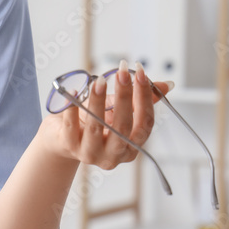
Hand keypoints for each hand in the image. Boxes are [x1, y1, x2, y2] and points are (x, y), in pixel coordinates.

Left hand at [40, 61, 171, 169]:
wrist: (61, 138)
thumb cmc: (93, 122)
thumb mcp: (117, 111)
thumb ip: (140, 100)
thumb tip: (167, 85)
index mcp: (131, 147)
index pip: (145, 123)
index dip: (145, 97)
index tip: (140, 72)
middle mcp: (114, 155)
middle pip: (123, 126)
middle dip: (124, 96)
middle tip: (122, 72)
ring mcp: (90, 153)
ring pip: (96, 126)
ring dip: (98, 100)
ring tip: (99, 80)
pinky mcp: (69, 146)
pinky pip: (71, 126)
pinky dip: (72, 107)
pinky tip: (74, 91)